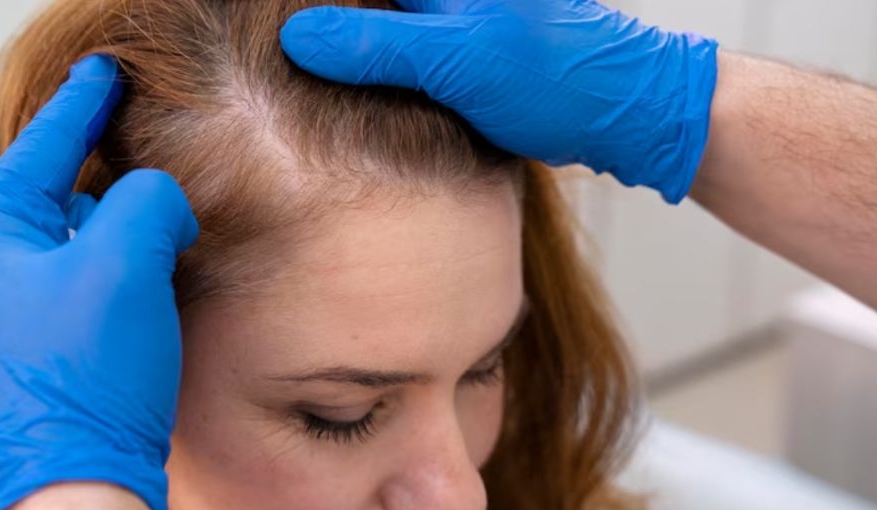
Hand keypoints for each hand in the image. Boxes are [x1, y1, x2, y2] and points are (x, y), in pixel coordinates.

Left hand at [0, 55, 198, 509]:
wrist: (78, 483)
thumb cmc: (86, 377)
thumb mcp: (123, 264)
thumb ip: (147, 201)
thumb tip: (159, 199)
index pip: (42, 149)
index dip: (81, 105)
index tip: (104, 72)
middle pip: (58, 197)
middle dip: (106, 178)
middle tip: (142, 153)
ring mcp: (11, 317)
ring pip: (75, 244)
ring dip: (119, 232)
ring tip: (157, 227)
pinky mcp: (43, 350)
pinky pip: (83, 285)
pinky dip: (118, 272)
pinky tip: (147, 280)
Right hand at [280, 0, 718, 202]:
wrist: (624, 114)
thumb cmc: (555, 77)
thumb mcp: (457, 60)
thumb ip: (377, 44)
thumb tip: (298, 35)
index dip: (319, 4)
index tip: (269, 17)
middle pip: (369, 3)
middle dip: (330, 19)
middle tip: (275, 38)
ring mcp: (455, 19)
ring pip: (384, 21)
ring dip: (348, 35)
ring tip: (296, 58)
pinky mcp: (462, 54)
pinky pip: (403, 50)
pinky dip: (375, 64)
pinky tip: (349, 87)